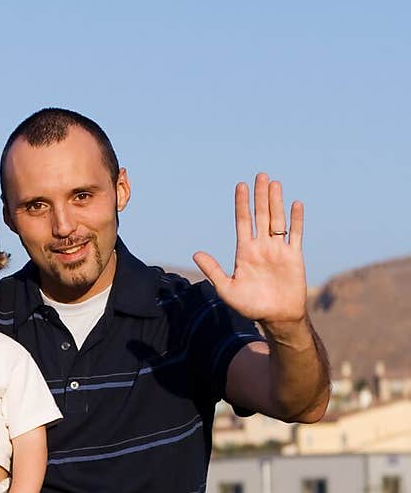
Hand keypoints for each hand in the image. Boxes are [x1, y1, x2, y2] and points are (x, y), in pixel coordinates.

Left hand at [193, 173, 307, 327]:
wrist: (276, 318)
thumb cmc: (251, 306)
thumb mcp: (227, 289)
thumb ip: (213, 270)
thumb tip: (196, 253)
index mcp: (245, 251)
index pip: (243, 221)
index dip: (242, 204)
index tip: (241, 186)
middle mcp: (262, 246)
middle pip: (261, 215)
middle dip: (260, 196)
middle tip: (260, 175)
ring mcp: (278, 250)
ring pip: (277, 220)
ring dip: (276, 202)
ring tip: (274, 183)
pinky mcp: (294, 256)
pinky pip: (296, 234)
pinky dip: (296, 220)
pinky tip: (295, 204)